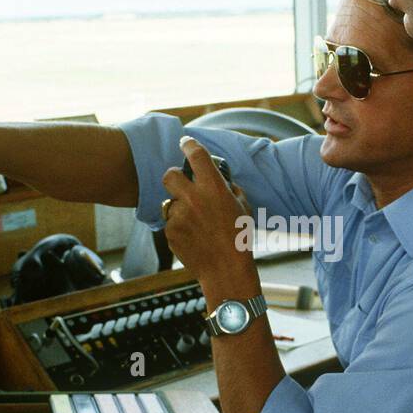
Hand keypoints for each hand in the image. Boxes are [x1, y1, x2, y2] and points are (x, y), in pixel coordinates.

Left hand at [161, 137, 256, 291]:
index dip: (189, 145)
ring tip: (196, 224)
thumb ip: (229, 190)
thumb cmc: (239, 239)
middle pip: (169, 175)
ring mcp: (179, 215)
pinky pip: (171, 223)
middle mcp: (193, 198)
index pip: (196, 155)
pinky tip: (194, 238)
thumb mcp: (243, 208)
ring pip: (170, 202)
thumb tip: (222, 181)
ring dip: (180, 208)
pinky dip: (179, 227)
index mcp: (213, 188)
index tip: (185, 142)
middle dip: (174, 178)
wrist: (226, 270)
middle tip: (182, 185)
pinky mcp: (170, 232)